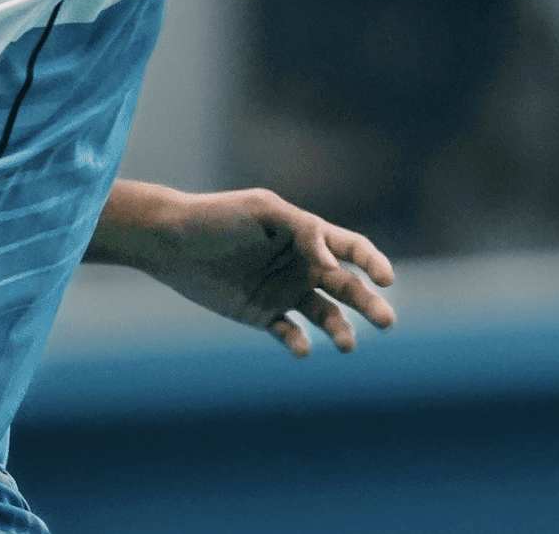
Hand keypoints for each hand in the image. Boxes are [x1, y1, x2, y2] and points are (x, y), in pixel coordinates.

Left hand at [92, 184, 395, 355]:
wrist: (171, 242)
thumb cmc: (217, 217)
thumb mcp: (261, 210)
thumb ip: (300, 227)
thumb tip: (329, 256)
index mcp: (308, 235)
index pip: (352, 249)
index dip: (372, 262)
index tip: (385, 279)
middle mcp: (303, 265)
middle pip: (347, 286)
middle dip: (370, 303)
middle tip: (387, 321)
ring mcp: (284, 291)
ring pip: (325, 315)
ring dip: (340, 329)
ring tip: (346, 344)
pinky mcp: (262, 314)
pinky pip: (289, 333)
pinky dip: (299, 342)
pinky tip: (301, 348)